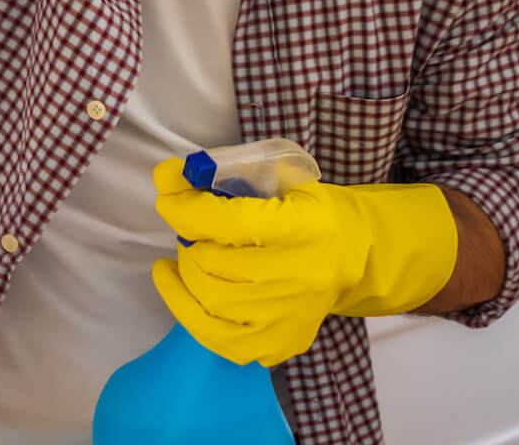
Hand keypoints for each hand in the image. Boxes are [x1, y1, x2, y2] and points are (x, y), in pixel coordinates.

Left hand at [149, 157, 458, 365]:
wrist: (352, 256)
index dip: (189, 209)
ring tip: (185, 254)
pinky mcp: (279, 343)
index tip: (168, 195)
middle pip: (216, 265)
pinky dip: (186, 310)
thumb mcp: (279, 178)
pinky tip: (177, 286)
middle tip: (187, 228)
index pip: (231, 223)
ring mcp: (289, 317)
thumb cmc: (309, 211)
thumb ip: (223, 175)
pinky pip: (217, 338)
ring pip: (211, 302)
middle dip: (188, 241)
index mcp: (304, 228)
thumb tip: (166, 175)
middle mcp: (299, 277)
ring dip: (184, 273)